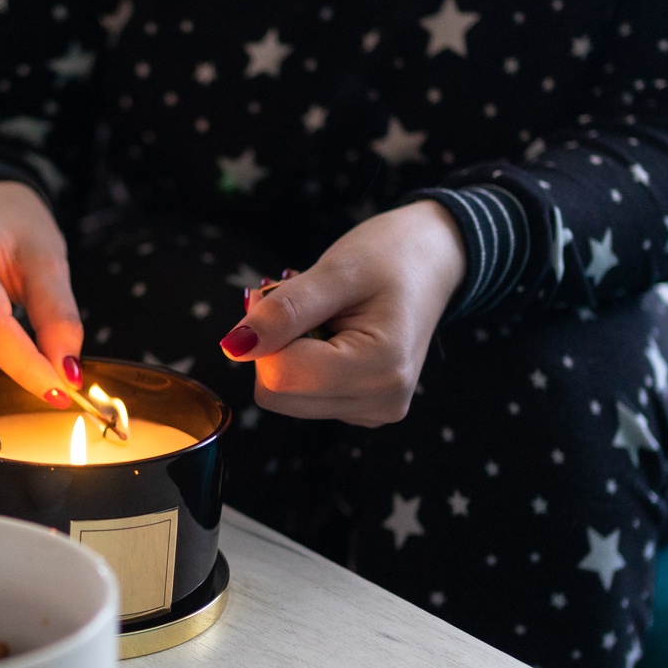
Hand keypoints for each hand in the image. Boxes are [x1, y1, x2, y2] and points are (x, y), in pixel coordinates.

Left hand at [218, 201, 465, 426]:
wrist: (433, 260)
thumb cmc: (391, 256)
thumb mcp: (336, 271)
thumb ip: (285, 311)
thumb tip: (234, 347)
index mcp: (381, 370)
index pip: (279, 376)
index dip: (266, 333)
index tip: (286, 292)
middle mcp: (380, 403)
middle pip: (278, 393)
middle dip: (277, 344)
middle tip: (308, 302)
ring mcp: (372, 411)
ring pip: (285, 396)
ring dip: (290, 352)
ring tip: (327, 318)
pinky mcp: (362, 409)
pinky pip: (303, 395)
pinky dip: (305, 362)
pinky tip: (334, 335)